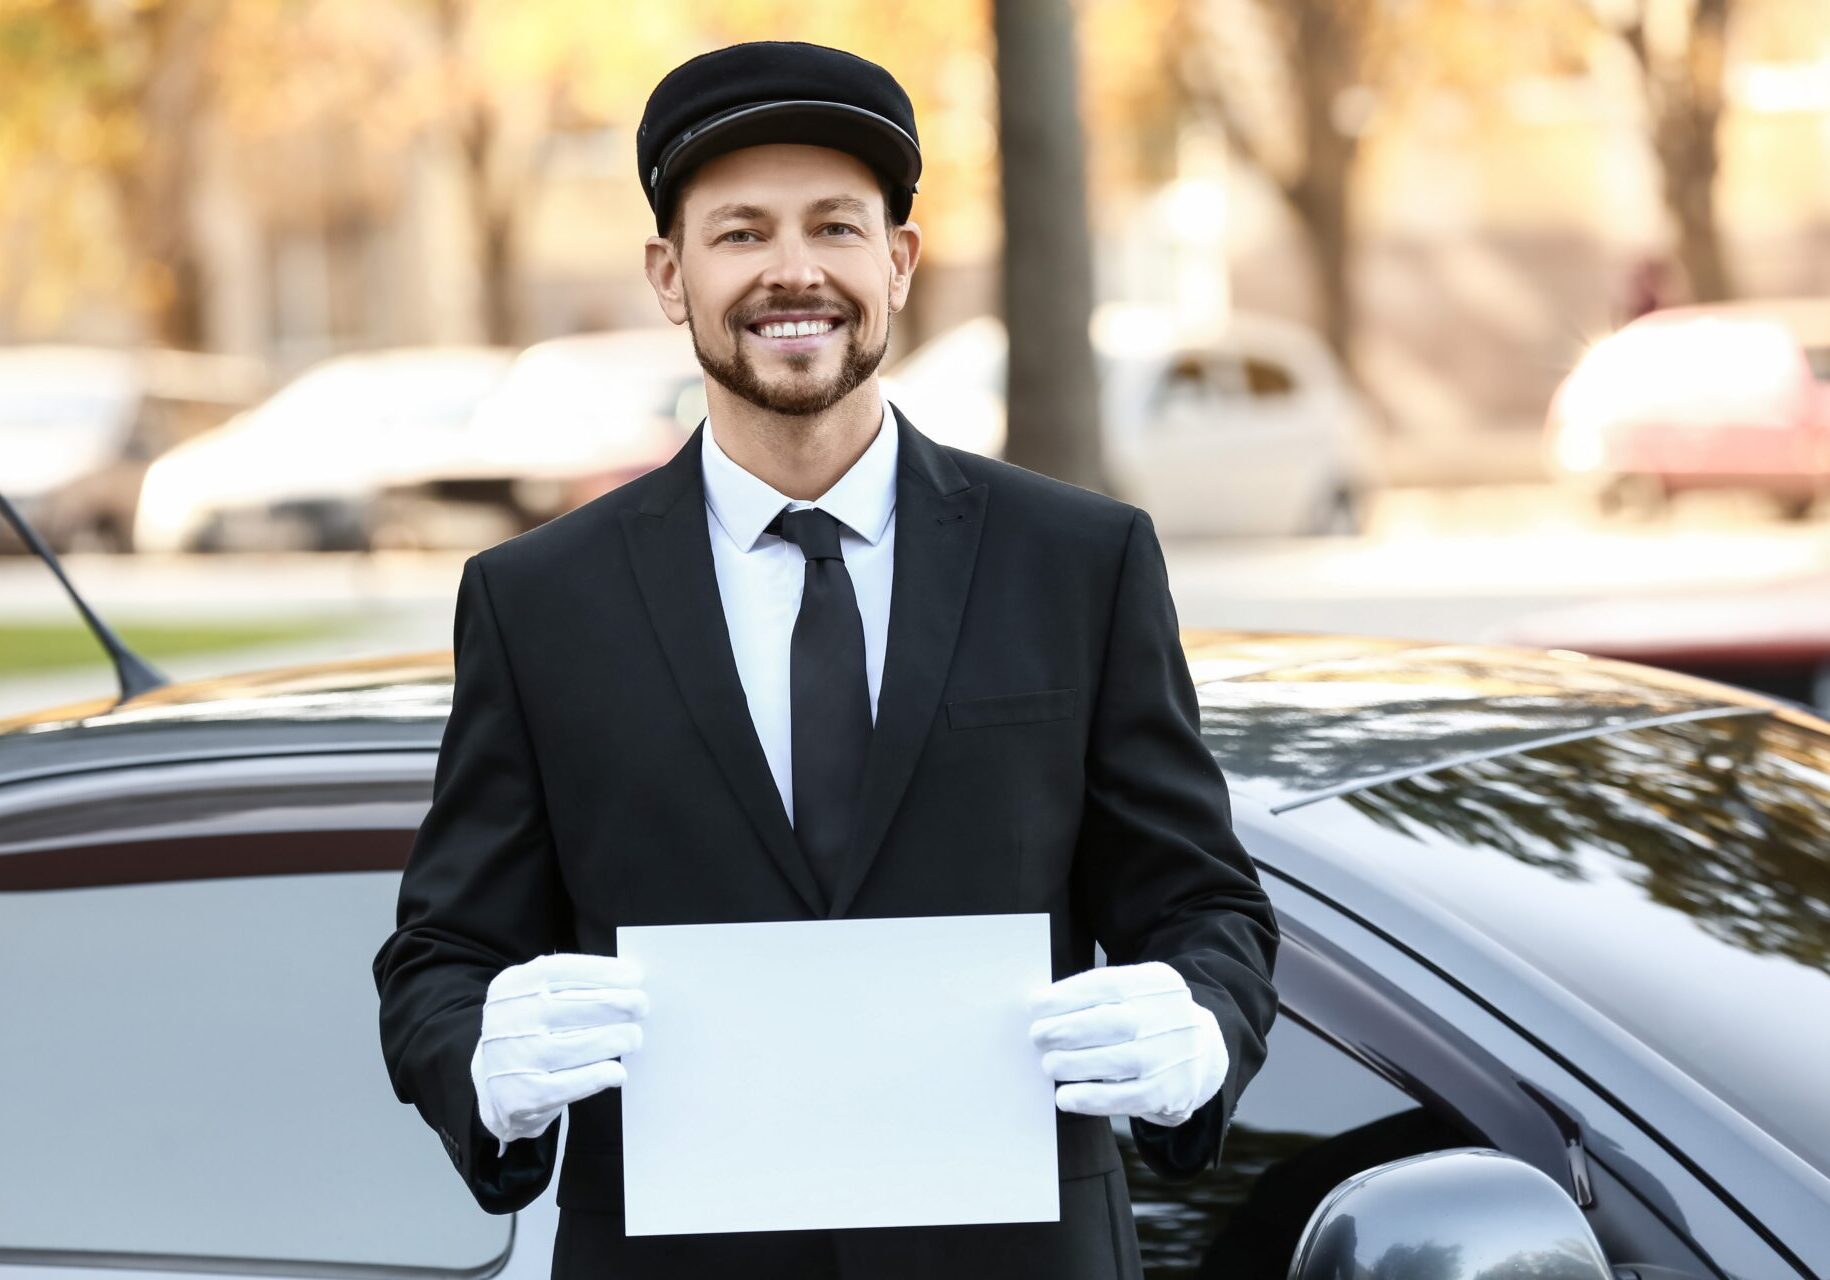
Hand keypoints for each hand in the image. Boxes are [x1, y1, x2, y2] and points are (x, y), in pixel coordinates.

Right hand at [470, 952, 646, 1154]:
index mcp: (511, 987)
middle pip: (569, 1007)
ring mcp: (510, 1060)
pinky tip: (618, 1072)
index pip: (558, 970)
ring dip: (613, 1040)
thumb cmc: (531, 1029)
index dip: (601, 971)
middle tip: (641, 1006)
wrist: (494, 1082)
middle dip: (615, 1004)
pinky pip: (568, 1086)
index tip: (634, 975)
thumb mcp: (536, 996)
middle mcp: (505, 1020)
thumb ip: (571, 984)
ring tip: (634, 1037)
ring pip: (572, 1046)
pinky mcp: (520, 1096)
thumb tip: (627, 979)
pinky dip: (598, 1077)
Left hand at [1029, 960, 1227, 1127]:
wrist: (1204, 1049)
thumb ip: (1098, 993)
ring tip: (1049, 1064)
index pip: (1106, 984)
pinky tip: (1065, 1097)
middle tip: (1038, 1036)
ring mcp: (1171, 1055)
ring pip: (1114, 1060)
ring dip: (1071, 1064)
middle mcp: (1169, 1015)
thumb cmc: (1151, 1016)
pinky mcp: (1169, 1092)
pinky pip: (1124, 1098)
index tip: (1036, 1005)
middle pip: (1108, 1022)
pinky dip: (1089, 1098)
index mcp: (1156, 982)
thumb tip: (1043, 1006)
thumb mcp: (1137, 989)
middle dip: (1063, 1030)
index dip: (1065, 995)